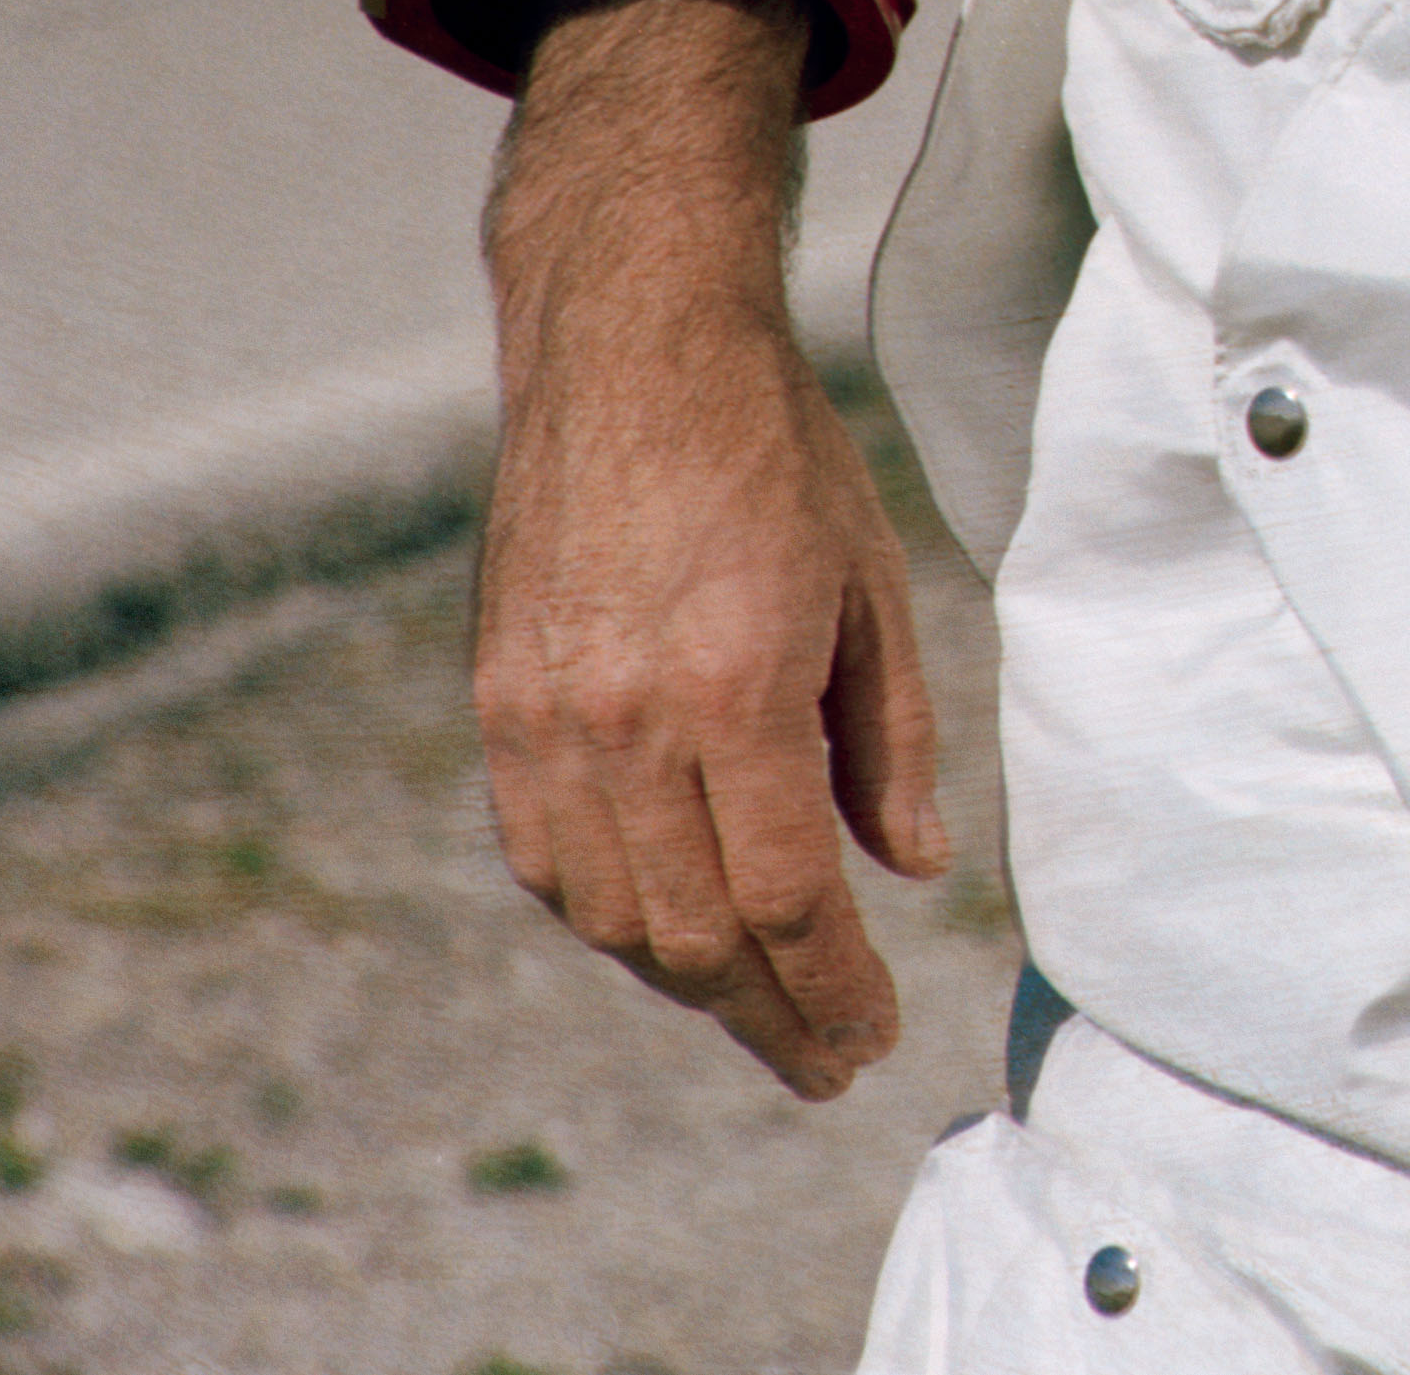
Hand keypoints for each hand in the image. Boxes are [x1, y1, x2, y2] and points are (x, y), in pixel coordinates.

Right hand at [471, 0, 938, 1099]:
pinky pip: (547, 858)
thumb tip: (910, 868)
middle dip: (766, 1014)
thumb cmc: (776, 452)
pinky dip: (609, 916)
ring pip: (609, 914)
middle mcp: (623, 722)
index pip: (782, 898)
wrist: (632, 349)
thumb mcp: (875, 580)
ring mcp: (544, 719)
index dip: (828, 988)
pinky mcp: (499, 704)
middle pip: (690, 932)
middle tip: (827, 1060)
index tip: (870, 1040)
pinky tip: (666, 930)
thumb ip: (889, 738)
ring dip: (687, 981)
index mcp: (733, 688)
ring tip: (761, 1007)